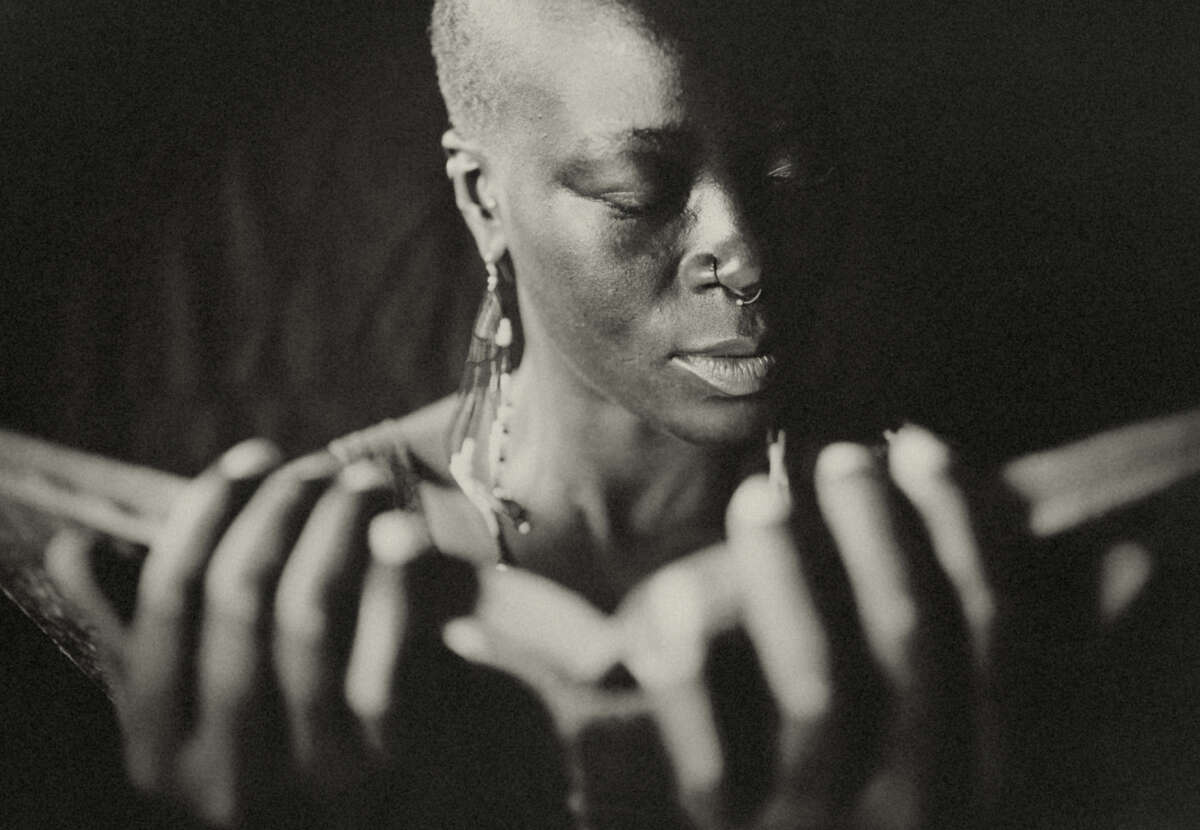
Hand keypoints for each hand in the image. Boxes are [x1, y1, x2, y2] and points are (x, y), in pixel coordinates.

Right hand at [44, 439, 448, 826]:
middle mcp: (220, 776)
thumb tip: (70, 551)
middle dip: (281, 511)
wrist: (389, 816)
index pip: (168, 601)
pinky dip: (395, 586)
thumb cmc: (282, 739)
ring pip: (308, 616)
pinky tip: (404, 533)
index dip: (208, 513)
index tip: (253, 456)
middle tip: (323, 465)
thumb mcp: (200, 702)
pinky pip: (386, 660)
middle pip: (239, 598)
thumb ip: (140, 634)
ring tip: (363, 483)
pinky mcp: (386, 769)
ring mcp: (305, 777)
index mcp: (158, 752)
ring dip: (337, 529)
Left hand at [619, 426, 1000, 829]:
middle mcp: (921, 806)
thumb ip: (952, 663)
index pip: (990, 628)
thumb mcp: (937, 747)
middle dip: (874, 531)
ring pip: (817, 685)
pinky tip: (668, 601)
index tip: (915, 441)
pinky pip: (714, 761)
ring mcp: (828, 827)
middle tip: (834, 455)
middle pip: (907, 640)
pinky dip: (691, 678)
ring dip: (787, 576)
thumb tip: (972, 527)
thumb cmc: (872, 797)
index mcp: (986, 771)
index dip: (956, 526)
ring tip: (756, 497)